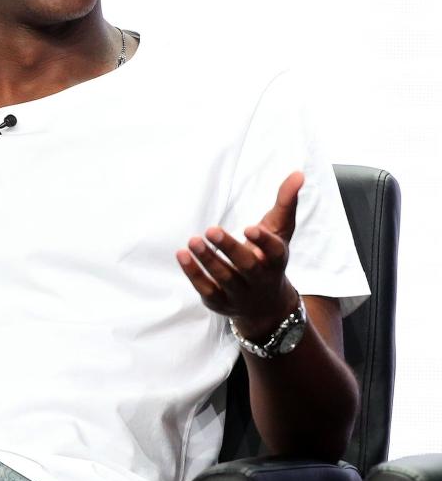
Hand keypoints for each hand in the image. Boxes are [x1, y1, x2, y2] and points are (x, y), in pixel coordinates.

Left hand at [176, 172, 303, 339]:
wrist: (265, 307)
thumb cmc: (269, 259)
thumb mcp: (279, 232)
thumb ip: (285, 203)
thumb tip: (298, 173)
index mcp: (276, 261)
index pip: (275, 253)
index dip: (263, 241)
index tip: (249, 228)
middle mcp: (260, 281)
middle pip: (247, 267)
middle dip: (229, 249)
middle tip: (211, 229)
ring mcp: (240, 294)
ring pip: (224, 278)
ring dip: (207, 259)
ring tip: (193, 240)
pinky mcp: (219, 302)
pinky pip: (205, 289)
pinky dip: (193, 273)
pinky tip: (182, 254)